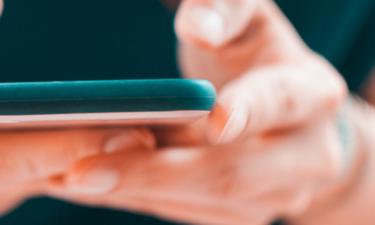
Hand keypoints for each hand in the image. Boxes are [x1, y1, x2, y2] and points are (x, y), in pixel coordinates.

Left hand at [46, 0, 351, 223]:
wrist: (286, 115)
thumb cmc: (251, 54)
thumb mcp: (246, 18)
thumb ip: (225, 9)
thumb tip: (197, 25)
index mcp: (311, 95)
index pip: (281, 103)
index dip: (248, 111)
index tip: (213, 119)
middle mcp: (306, 156)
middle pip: (229, 173)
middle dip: (152, 173)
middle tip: (80, 170)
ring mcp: (276, 195)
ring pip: (198, 202)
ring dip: (129, 191)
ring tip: (62, 178)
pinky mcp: (240, 215)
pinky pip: (180, 213)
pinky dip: (131, 197)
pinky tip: (83, 184)